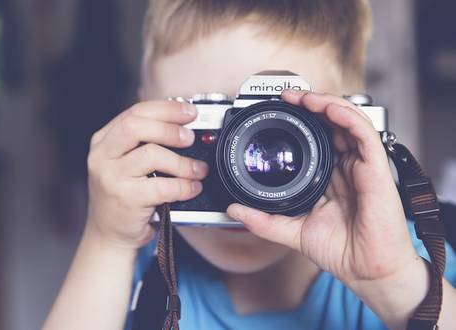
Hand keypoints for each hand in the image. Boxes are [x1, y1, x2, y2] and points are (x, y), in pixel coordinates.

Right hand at [85, 100, 208, 249]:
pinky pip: (163, 186)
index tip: (189, 111)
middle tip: (190, 138)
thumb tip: (182, 124)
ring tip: (197, 169)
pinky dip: (184, 186)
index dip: (166, 109)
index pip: (135, 112)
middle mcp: (102, 156)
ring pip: (152, 154)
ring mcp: (111, 178)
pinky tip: (191, 188)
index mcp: (103, 141)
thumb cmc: (122, 196)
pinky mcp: (126, 199)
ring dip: (182, 162)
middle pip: (137, 126)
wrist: (108, 234)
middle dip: (170, 128)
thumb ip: (143, 142)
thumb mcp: (123, 163)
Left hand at [227, 90, 427, 327]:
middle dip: (310, 103)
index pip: (318, 137)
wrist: (366, 271)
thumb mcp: (291, 231)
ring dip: (326, 103)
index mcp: (330, 176)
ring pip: (348, 121)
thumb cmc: (341, 251)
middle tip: (287, 96)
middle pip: (332, 123)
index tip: (278, 110)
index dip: (301, 120)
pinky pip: (364, 134)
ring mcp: (362, 166)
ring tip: (303, 97)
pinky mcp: (376, 169)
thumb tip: (234, 209)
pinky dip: (347, 116)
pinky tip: (329, 109)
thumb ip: (263, 220)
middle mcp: (347, 166)